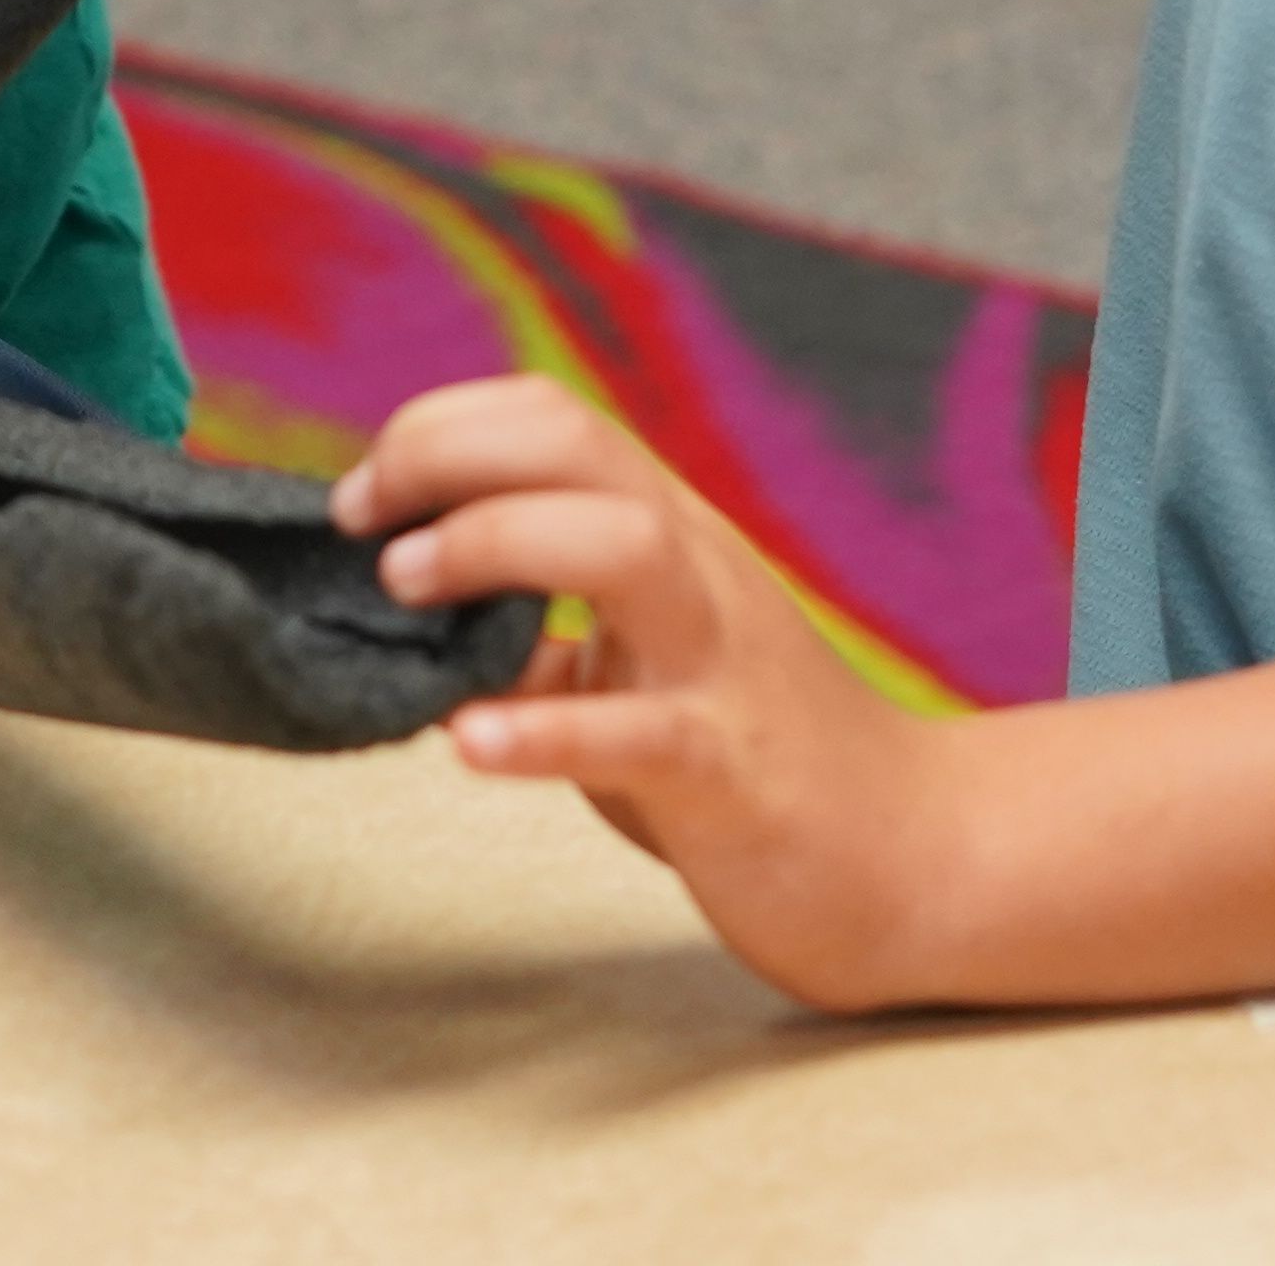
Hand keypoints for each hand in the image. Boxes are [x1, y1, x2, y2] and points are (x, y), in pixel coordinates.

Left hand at [340, 378, 957, 1009]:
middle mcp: (695, 571)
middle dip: (445, 458)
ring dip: (494, 544)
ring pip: (623, 545)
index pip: (549, 418)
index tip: (361, 500)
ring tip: (406, 587)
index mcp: (666, 534)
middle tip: (363, 529)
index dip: (436, 431)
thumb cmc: (750, 753)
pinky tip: (471, 740)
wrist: (913, 855)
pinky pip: (642, 734)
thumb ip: (540, 624)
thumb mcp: (639, 660)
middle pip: (576, 445)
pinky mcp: (736, 770)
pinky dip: (547, 730)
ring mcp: (721, 662)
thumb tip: (407, 603)